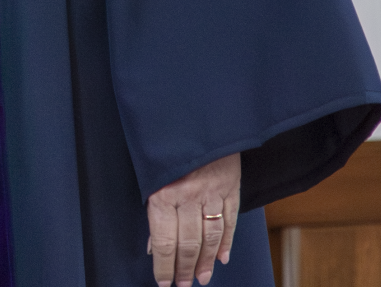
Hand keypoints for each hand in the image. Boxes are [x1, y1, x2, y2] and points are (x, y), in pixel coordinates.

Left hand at [146, 152, 239, 284]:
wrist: (197, 111)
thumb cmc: (166, 140)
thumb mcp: (149, 171)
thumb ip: (153, 207)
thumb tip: (153, 243)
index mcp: (164, 191)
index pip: (164, 241)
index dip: (163, 266)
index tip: (162, 282)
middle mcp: (189, 195)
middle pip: (188, 243)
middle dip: (184, 268)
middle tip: (182, 285)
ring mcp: (213, 192)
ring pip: (211, 237)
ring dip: (205, 261)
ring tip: (201, 278)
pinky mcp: (231, 186)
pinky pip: (229, 220)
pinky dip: (226, 241)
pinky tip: (222, 257)